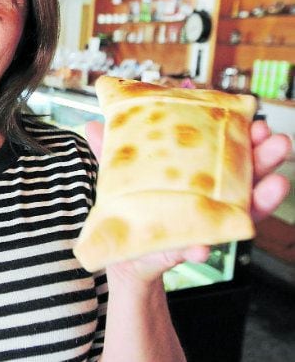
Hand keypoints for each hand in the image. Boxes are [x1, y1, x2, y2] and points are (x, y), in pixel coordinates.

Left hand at [84, 119, 291, 281]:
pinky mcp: (187, 248)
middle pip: (246, 174)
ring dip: (263, 196)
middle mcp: (210, 194)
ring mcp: (206, 221)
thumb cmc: (131, 204)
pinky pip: (200, 247)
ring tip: (277, 183)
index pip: (226, 151)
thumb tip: (93, 126)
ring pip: (243, 208)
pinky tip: (203, 244)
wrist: (122, 250)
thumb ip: (111, 153)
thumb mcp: (121, 175)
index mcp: (198, 172)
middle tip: (275, 140)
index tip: (255, 120)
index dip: (245, 136)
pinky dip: (202, 245)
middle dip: (264, 157)